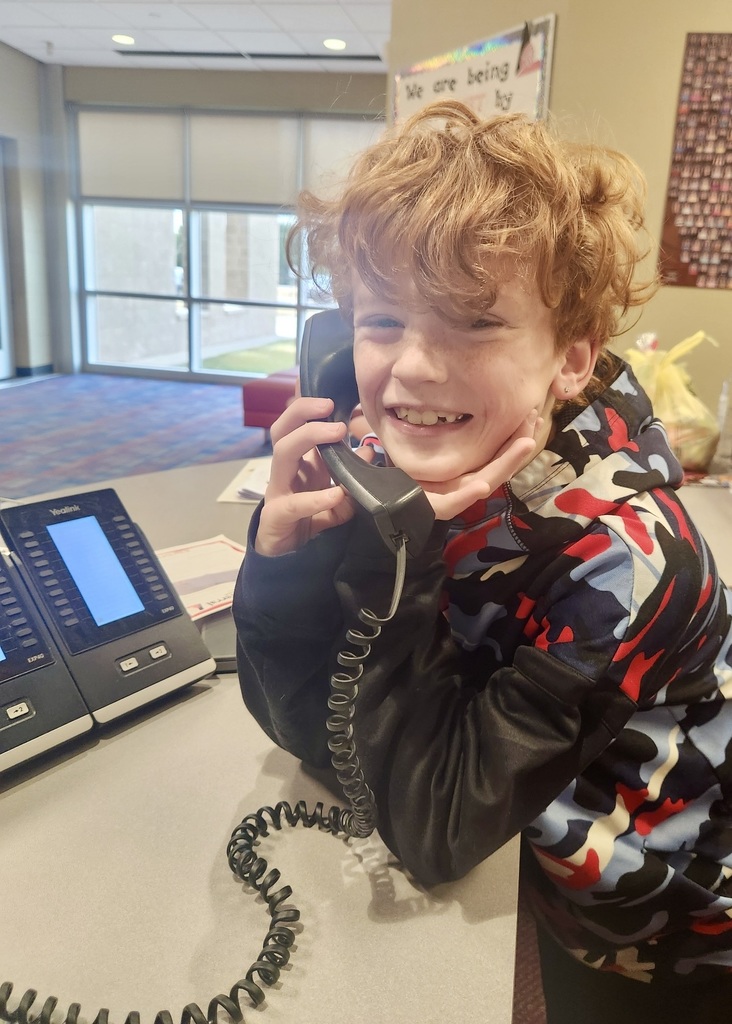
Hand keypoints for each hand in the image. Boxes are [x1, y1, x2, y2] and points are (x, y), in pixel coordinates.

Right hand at [255, 396, 367, 556]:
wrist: (285, 559)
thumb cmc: (306, 521)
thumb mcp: (334, 497)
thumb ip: (350, 476)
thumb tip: (369, 450)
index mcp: (297, 465)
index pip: (294, 427)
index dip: (307, 409)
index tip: (331, 399)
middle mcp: (285, 472)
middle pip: (282, 431)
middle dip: (302, 413)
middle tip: (328, 406)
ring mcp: (278, 492)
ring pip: (282, 454)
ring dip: (308, 438)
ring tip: (336, 433)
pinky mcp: (277, 516)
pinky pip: (294, 504)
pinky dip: (316, 498)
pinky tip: (336, 493)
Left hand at [415, 411, 543, 519]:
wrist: (388, 499)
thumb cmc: (408, 473)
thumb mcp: (430, 449)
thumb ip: (446, 434)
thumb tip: (458, 400)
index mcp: (469, 471)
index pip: (499, 452)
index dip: (517, 434)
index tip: (533, 414)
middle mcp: (467, 485)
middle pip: (500, 464)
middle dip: (520, 441)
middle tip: (535, 419)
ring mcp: (454, 497)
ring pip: (486, 481)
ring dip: (507, 462)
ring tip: (526, 444)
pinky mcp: (436, 509)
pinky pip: (453, 503)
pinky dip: (468, 495)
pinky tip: (482, 485)